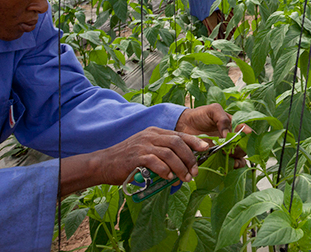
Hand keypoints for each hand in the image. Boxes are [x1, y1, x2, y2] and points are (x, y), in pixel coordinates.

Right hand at [93, 126, 208, 185]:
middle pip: (177, 143)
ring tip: (185, 178)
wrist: (104, 163)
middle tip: (194, 171)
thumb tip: (183, 166)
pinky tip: (168, 178)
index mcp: (154, 132)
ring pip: (169, 153)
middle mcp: (150, 136)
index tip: (206, 148)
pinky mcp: (136, 157)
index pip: (179, 134)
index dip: (194, 141)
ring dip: (180, 167)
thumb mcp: (147, 150)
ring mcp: (143, 145)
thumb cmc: (128, 159)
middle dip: (189, 158)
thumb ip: (163, 153)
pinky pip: (155, 162)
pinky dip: (165, 170)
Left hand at [176, 103, 251, 167]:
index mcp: (233, 125)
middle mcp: (231, 138)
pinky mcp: (217, 157)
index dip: (248, 133)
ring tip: (232, 158)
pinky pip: (230, 163)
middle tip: (232, 148)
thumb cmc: (200, 115)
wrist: (185, 124)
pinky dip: (233, 165)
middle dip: (241, 147)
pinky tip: (231, 165)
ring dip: (239, 158)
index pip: (245, 130)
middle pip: (244, 145)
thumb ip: (222, 119)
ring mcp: (225, 148)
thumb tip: (227, 134)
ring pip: (239, 156)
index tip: (246, 133)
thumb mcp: (212, 110)